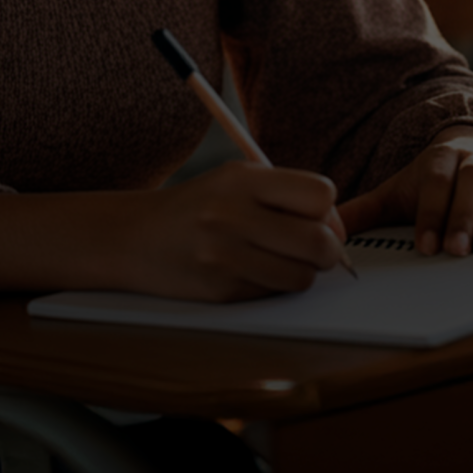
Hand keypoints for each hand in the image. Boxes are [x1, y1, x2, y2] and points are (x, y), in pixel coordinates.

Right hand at [121, 162, 347, 301]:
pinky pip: (274, 293)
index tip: (317, 216)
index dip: (327, 209)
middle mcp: (233, 215)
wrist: (135, 237)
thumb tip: (338, 230)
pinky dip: (274, 285)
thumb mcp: (236, 180)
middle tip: (313, 247)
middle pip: (319, 240)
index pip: (319, 194)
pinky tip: (252, 270)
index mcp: (241, 179)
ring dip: (302, 272)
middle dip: (327, 249)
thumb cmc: (196, 205)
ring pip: (303, 276)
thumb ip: (287, 194)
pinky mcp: (222, 291)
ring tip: (279, 258)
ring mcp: (226, 257)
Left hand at [336, 130, 472, 256]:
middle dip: (464, 214)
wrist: (468, 148)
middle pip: (472, 178)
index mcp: (438, 157)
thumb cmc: (430, 182)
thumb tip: (325, 230)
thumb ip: (364, 212)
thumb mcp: (396, 192)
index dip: (431, 212)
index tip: (426, 245)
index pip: (435, 181)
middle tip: (458, 249)